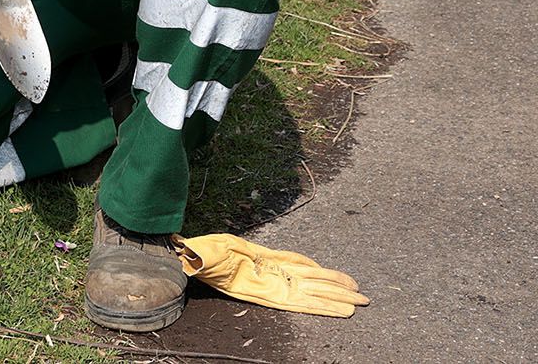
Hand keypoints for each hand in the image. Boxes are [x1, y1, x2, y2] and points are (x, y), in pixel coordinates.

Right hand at [172, 234, 368, 316]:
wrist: (197, 253)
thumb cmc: (202, 256)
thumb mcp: (209, 259)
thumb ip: (211, 261)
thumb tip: (196, 259)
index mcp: (264, 286)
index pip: (302, 297)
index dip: (326, 303)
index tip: (348, 308)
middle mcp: (274, 282)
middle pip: (314, 290)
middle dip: (341, 296)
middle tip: (366, 301)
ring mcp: (274, 272)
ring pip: (311, 280)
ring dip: (335, 286)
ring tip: (357, 292)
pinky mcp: (271, 259)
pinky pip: (297, 264)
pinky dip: (315, 268)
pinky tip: (327, 272)